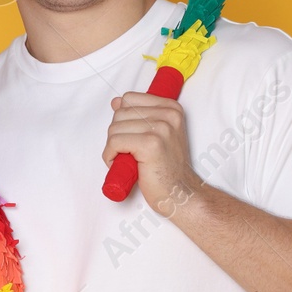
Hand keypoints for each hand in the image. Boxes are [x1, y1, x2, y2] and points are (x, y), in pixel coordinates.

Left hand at [102, 91, 201, 214]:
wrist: (180, 192)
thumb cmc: (166, 167)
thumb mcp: (156, 134)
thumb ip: (138, 115)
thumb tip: (116, 102)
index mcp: (171, 107)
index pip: (129, 98)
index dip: (122, 119)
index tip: (131, 136)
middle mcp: (168, 114)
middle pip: (120, 114)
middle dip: (116, 135)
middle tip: (128, 152)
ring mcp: (161, 128)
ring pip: (115, 128)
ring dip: (112, 147)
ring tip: (126, 159)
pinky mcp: (151, 144)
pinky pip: (115, 142)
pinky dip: (110, 155)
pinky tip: (121, 163)